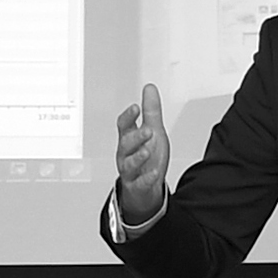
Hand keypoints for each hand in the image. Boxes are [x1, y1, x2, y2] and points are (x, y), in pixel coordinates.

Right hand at [114, 82, 170, 228]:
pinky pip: (139, 183)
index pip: (124, 125)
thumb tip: (149, 89)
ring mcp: (130, 170)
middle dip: (136, 137)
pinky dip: (146, 178)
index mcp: (129, 139)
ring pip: (129, 163)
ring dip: (138, 157)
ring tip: (147, 151)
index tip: (136, 108)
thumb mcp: (152, 130)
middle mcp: (126, 154)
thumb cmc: (148, 158)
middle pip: (125, 144)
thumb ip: (151, 110)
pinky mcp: (136, 186)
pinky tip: (154, 173)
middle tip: (148, 130)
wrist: (146, 188)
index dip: (128, 117)